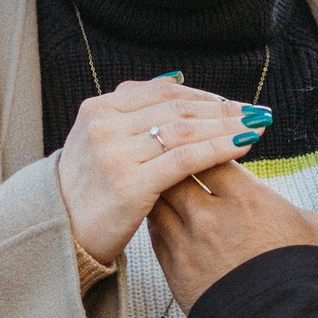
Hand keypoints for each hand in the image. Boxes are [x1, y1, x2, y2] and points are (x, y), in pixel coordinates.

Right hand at [56, 77, 264, 264]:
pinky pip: (185, 159)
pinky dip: (219, 147)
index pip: (162, 92)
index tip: (232, 102)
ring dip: (228, 125)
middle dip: (223, 109)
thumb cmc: (87, 191)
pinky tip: (244, 145)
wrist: (60, 235)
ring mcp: (116, 154)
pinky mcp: (131, 184)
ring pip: (185, 130)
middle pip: (177, 109)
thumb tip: (176, 82)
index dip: (203, 95)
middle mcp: (104, 126)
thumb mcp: (97, 142)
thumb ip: (131, 115)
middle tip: (257, 111)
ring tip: (257, 126)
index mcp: (97, 109)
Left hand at [150, 163, 317, 313]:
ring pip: (159, 199)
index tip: (212, 150)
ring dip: (165, 192)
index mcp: (246, 197)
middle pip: (177, 171)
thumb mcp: (313, 229)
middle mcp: (210, 215)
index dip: (210, 149)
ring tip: (171, 187)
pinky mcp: (172, 267)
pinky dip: (160, 220)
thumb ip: (292, 206)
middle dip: (180, 165)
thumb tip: (288, 204)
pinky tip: (168, 218)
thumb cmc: (302, 278)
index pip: (211, 154)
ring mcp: (187, 242)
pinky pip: (155, 231)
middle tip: (183, 163)